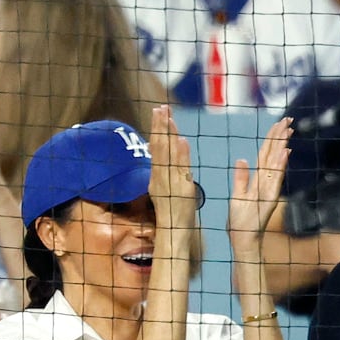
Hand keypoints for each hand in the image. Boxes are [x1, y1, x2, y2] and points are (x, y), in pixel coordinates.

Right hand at [146, 105, 196, 226]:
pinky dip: (181, 155)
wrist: (175, 232)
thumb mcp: (168, 187)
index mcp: (157, 175)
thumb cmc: (174, 211)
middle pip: (160, 147)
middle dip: (160, 127)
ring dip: (168, 135)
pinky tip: (182, 141)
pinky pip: (181, 169)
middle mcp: (161, 177)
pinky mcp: (182, 189)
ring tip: (168, 117)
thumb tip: (170, 147)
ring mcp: (171, 182)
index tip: (159, 112)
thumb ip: (169, 168)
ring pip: (168, 155)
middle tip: (160, 108)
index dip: (158, 129)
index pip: (157, 147)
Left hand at [228, 116, 291, 267]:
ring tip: (287, 130)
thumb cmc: (240, 222)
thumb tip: (241, 160)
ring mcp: (269, 190)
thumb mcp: (236, 196)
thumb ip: (240, 178)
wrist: (243, 240)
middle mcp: (266, 183)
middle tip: (288, 120)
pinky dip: (280, 166)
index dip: (271, 139)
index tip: (279, 124)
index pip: (265, 155)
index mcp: (257, 180)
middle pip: (273, 155)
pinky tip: (284, 153)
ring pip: (276, 164)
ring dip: (281, 147)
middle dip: (279, 137)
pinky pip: (275, 179)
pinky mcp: (270, 199)